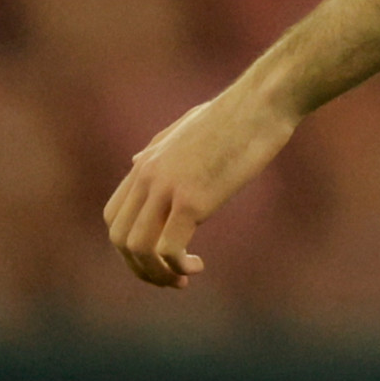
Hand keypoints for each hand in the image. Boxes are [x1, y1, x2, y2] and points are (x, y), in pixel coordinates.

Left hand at [103, 87, 297, 287]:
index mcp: (147, 162)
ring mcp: (168, 188)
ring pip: (138, 249)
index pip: (114, 217)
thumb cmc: (239, 112)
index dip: (130, 245)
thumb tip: (136, 161)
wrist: (265, 101)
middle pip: (120, 238)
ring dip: (157, 274)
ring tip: (184, 279)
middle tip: (171, 278)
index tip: (160, 256)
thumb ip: (159, 146)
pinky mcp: (193, 199)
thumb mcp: (188, 125)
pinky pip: (168, 249)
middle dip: (140, 268)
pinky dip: (177, 267)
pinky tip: (197, 267)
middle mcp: (148, 176)